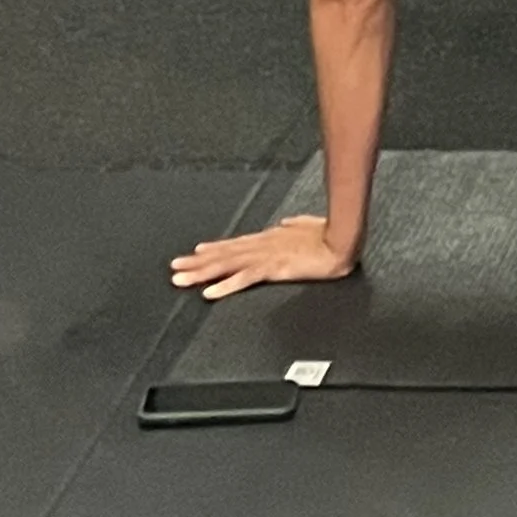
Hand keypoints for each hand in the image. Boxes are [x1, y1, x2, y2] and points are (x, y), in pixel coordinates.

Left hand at [169, 213, 358, 299]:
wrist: (342, 240)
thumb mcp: (306, 227)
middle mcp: (262, 245)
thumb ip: (293, 227)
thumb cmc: (328, 233)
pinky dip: (226, 285)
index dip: (213, 251)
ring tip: (181, 281)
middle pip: (223, 255)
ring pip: (227, 265)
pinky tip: (210, 292)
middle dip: (197, 264)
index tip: (194, 254)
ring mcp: (266, 255)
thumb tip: (285, 223)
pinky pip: (245, 278)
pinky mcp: (274, 267)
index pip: (235, 246)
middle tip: (174, 269)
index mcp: (270, 239)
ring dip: (202, 273)